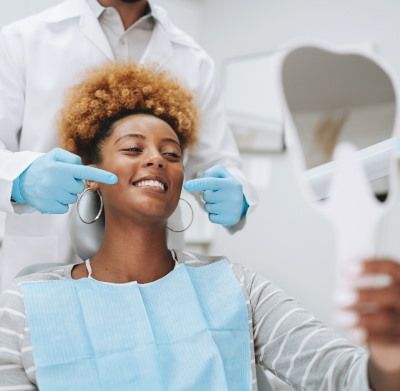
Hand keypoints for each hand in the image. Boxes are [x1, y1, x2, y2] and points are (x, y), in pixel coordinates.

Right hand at [12, 148, 117, 213]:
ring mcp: (51, 196)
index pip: (85, 172)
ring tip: (55, 187)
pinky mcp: (48, 207)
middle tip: (61, 180)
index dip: (101, 175)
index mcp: (60, 168)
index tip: (114, 179)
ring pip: (72, 198)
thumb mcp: (55, 155)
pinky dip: (60, 203)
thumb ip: (72, 158)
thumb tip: (83, 166)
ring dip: (66, 193)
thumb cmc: (44, 167)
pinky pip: (65, 208)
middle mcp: (56, 182)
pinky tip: (52, 196)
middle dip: (73, 184)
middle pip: (79, 187)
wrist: (22, 180)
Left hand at [183, 165, 248, 226]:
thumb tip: (199, 183)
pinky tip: (221, 210)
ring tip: (219, 202)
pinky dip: (213, 214)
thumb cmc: (226, 186)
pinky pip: (211, 217)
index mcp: (232, 183)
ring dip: (209, 204)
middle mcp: (234, 196)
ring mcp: (233, 209)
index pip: (212, 183)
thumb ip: (210, 173)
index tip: (187, 185)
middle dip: (207, 195)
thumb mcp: (221, 175)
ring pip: (208, 207)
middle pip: (207, 196)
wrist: (241, 202)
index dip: (198, 184)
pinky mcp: (230, 220)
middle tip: (215, 194)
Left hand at [350, 259, 399, 389]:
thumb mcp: (372, 284)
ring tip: (340, 318)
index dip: (369, 266)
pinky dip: (368, 336)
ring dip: (360, 318)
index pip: (389, 267)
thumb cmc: (375, 298)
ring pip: (387, 319)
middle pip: (389, 294)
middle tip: (338, 298)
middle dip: (362, 295)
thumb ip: (360, 281)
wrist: (393, 320)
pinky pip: (387, 338)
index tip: (345, 270)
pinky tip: (352, 332)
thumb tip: (340, 283)